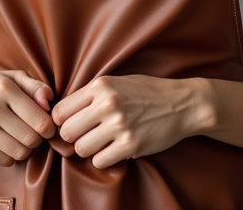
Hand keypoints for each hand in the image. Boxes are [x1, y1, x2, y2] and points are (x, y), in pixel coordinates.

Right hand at [0, 64, 55, 166]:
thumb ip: (34, 85)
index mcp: (4, 88)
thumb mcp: (9, 76)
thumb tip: (49, 101)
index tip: (47, 126)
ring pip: (19, 152)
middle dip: (38, 138)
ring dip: (25, 148)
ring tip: (20, 137)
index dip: (49, 127)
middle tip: (33, 132)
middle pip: (32, 139)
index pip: (41, 121)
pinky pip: (4, 160)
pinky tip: (4, 142)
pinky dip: (9, 155)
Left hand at [51, 75, 208, 169]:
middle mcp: (107, 104)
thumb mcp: (117, 82)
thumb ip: (91, 94)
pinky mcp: (131, 144)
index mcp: (101, 86)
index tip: (70, 125)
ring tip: (101, 143)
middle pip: (66, 132)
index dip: (60, 121)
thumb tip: (61, 113)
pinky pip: (100, 161)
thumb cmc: (147, 92)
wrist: (182, 104)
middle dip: (72, 137)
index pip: (60, 110)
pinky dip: (104, 159)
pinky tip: (114, 149)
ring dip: (88, 149)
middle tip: (84, 136)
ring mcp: (120, 125)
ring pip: (81, 149)